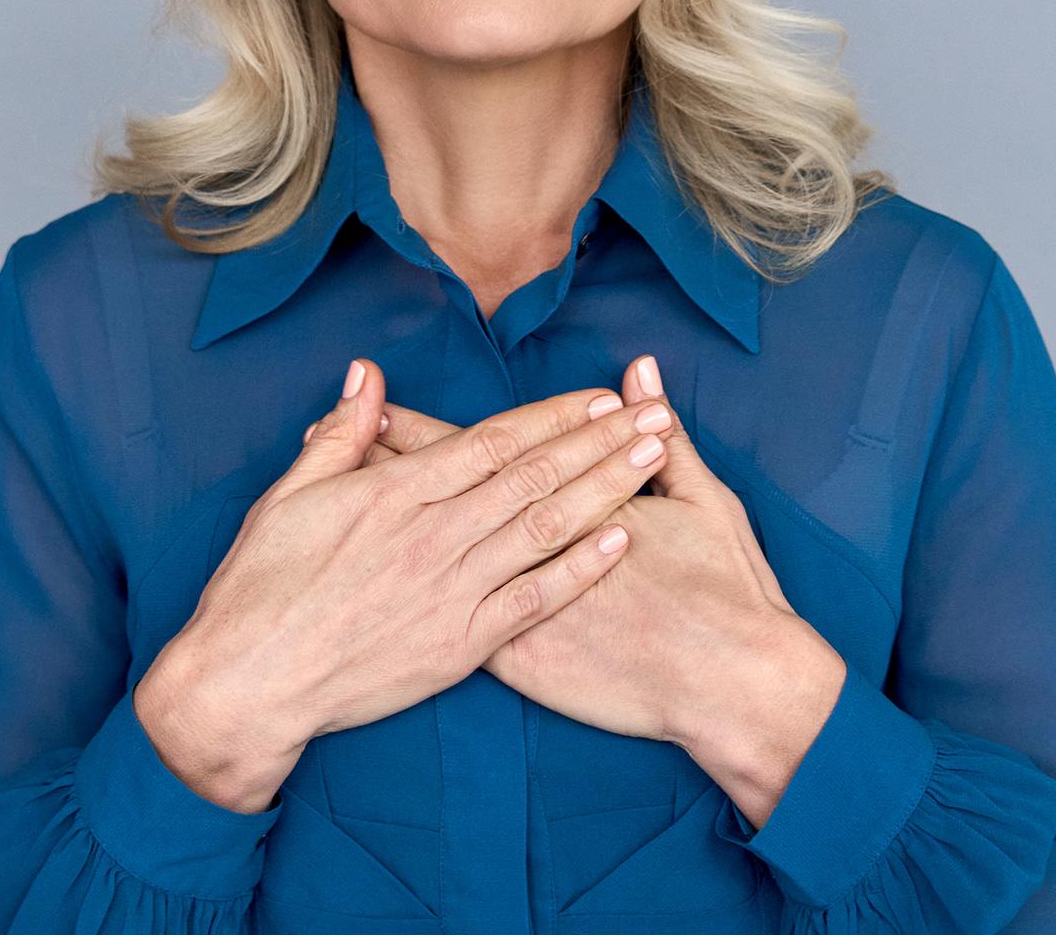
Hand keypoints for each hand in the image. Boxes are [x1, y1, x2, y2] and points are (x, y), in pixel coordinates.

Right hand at [151, 358, 675, 781]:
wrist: (246, 684)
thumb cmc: (259, 589)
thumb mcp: (287, 497)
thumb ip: (339, 436)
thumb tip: (367, 376)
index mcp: (395, 493)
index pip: (492, 441)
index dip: (552, 415)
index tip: (599, 395)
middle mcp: (434, 535)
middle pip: (535, 475)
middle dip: (601, 441)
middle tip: (655, 415)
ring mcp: (451, 590)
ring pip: (546, 528)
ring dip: (606, 490)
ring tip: (653, 460)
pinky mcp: (460, 644)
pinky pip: (534, 599)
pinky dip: (580, 568)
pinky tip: (620, 542)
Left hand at [357, 354, 819, 750]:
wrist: (729, 682)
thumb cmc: (725, 590)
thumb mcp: (705, 501)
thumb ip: (666, 434)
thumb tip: (644, 373)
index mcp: (565, 498)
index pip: (478, 449)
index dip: (421, 429)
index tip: (372, 405)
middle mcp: (532, 546)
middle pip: (440, 494)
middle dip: (383, 465)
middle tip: (326, 436)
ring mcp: (517, 603)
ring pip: (434, 552)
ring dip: (383, 525)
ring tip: (330, 500)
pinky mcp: (515, 655)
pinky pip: (448, 618)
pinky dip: (408, 595)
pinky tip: (374, 581)